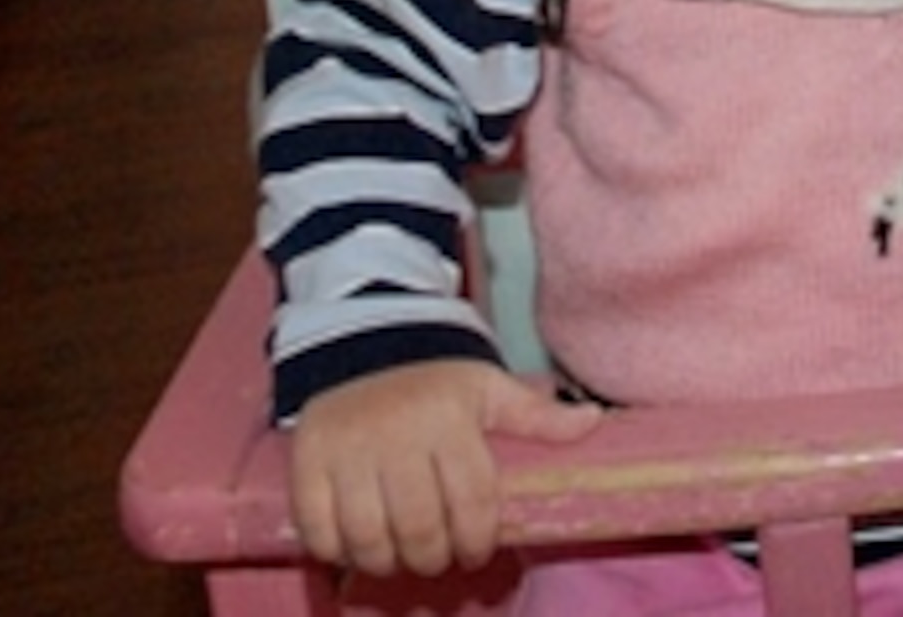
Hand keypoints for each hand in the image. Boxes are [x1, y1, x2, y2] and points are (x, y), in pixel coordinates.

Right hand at [288, 358, 602, 577]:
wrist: (363, 341)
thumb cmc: (435, 377)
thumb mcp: (490, 387)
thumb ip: (537, 414)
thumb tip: (593, 421)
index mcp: (450, 420)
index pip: (470, 498)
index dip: (476, 538)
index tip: (477, 552)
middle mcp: (398, 436)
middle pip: (418, 525)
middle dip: (432, 557)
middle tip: (438, 560)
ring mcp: (349, 450)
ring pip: (367, 533)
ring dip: (386, 560)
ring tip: (400, 559)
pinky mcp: (308, 459)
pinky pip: (317, 524)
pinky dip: (335, 549)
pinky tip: (355, 550)